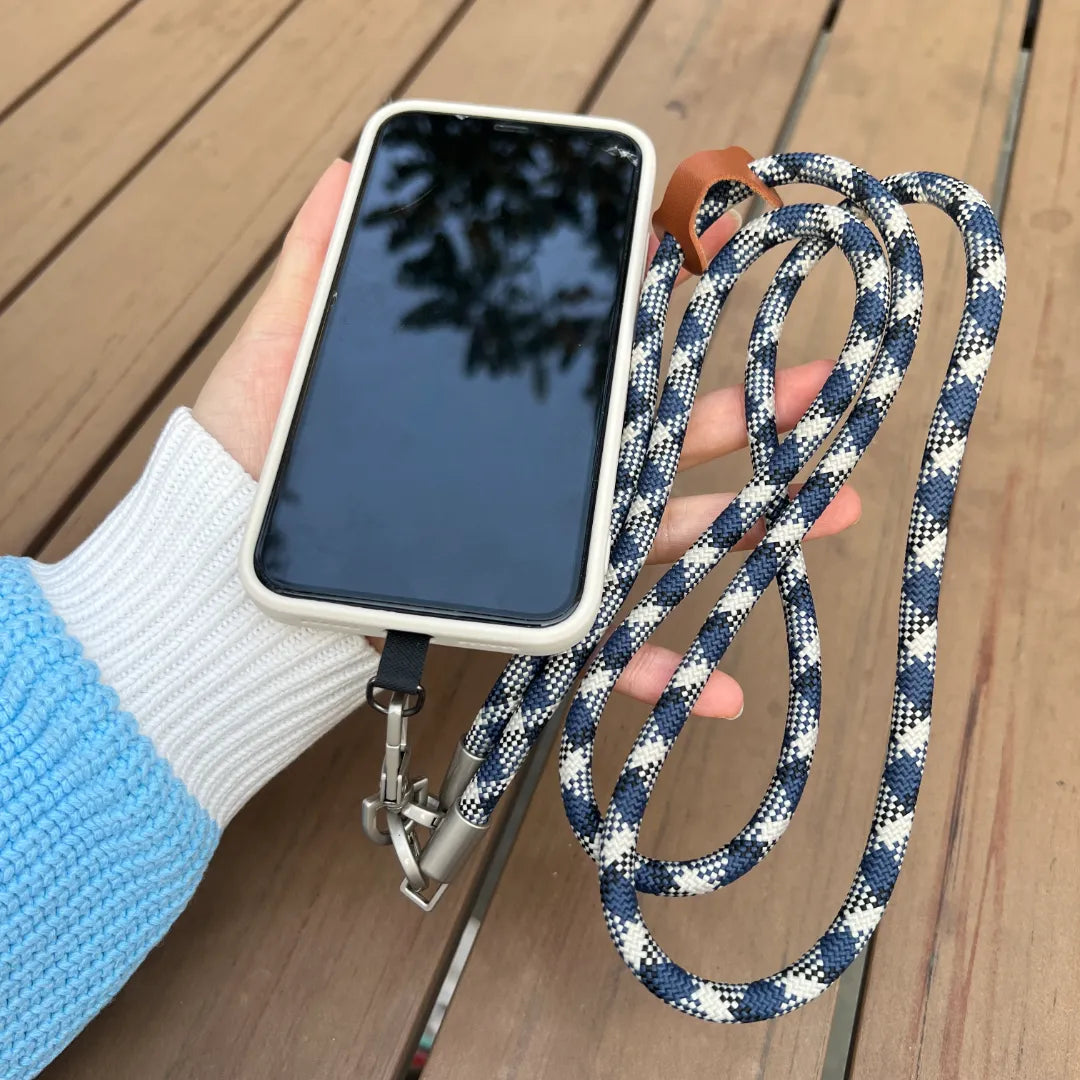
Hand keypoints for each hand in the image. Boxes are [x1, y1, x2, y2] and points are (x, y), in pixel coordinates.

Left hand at [194, 161, 859, 718]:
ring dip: (750, 529)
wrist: (229, 598)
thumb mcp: (280, 364)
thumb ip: (319, 273)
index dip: (668, 328)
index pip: (595, 364)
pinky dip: (670, 667)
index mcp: (497, 413)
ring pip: (663, 537)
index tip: (729, 289)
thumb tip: (346, 172)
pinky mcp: (529, 625)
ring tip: (827, 510)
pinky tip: (724, 681)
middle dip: (750, 419)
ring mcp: (539, 554)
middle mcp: (531, 479)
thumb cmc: (250, 476)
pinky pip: (611, 650)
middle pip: (656, 444)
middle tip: (824, 395)